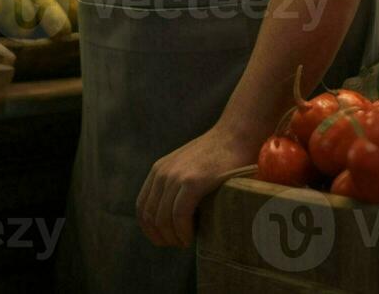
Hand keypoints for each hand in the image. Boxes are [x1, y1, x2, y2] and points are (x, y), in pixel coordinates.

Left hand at [136, 122, 257, 247]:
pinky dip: (183, 232)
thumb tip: (176, 215)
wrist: (236, 134)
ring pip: (163, 219)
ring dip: (173, 237)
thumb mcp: (188, 166)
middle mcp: (162, 172)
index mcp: (159, 170)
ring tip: (186, 241)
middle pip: (150, 216)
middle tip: (179, 244)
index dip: (150, 230)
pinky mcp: (193, 182)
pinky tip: (191, 237)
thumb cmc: (218, 154)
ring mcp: (176, 176)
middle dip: (161, 237)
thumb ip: (178, 183)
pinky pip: (179, 215)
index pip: (142, 208)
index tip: (166, 240)